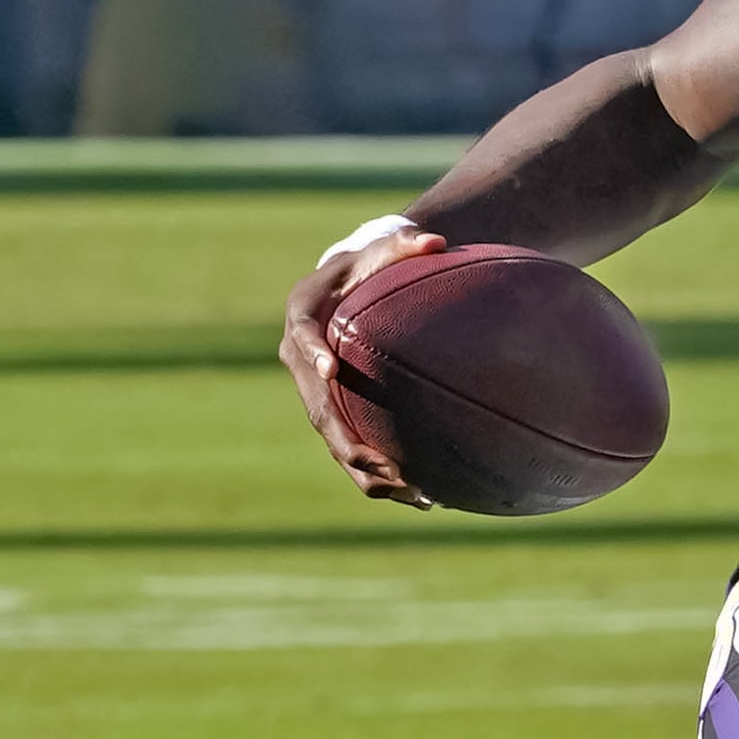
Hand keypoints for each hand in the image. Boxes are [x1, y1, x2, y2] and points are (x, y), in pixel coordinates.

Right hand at [278, 218, 441, 503]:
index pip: (302, 336)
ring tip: (414, 492)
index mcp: (305, 315)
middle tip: (381, 461)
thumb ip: (408, 244)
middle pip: (317, 407)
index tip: (330, 370)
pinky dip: (384, 474)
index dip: (312, 353)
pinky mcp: (336, 408)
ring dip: (368, 470)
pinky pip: (355, 447)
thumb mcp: (387, 246)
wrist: (352, 283)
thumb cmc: (373, 263)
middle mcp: (302, 358)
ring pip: (335, 439)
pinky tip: (429, 497)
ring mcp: (316, 389)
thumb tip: (437, 241)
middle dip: (345, 438)